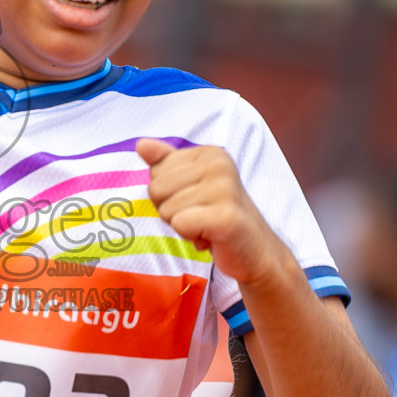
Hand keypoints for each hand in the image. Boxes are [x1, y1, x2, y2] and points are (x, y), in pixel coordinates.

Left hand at [135, 139, 285, 285]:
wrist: (255, 251)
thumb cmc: (218, 217)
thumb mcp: (191, 185)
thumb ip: (166, 163)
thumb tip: (141, 145)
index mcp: (210, 153)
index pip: (156, 171)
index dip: (168, 194)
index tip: (196, 202)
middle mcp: (219, 165)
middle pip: (157, 189)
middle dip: (172, 210)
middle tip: (201, 216)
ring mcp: (225, 189)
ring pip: (167, 209)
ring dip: (183, 226)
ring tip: (208, 226)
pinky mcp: (226, 216)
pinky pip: (180, 224)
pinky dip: (190, 236)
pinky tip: (211, 237)